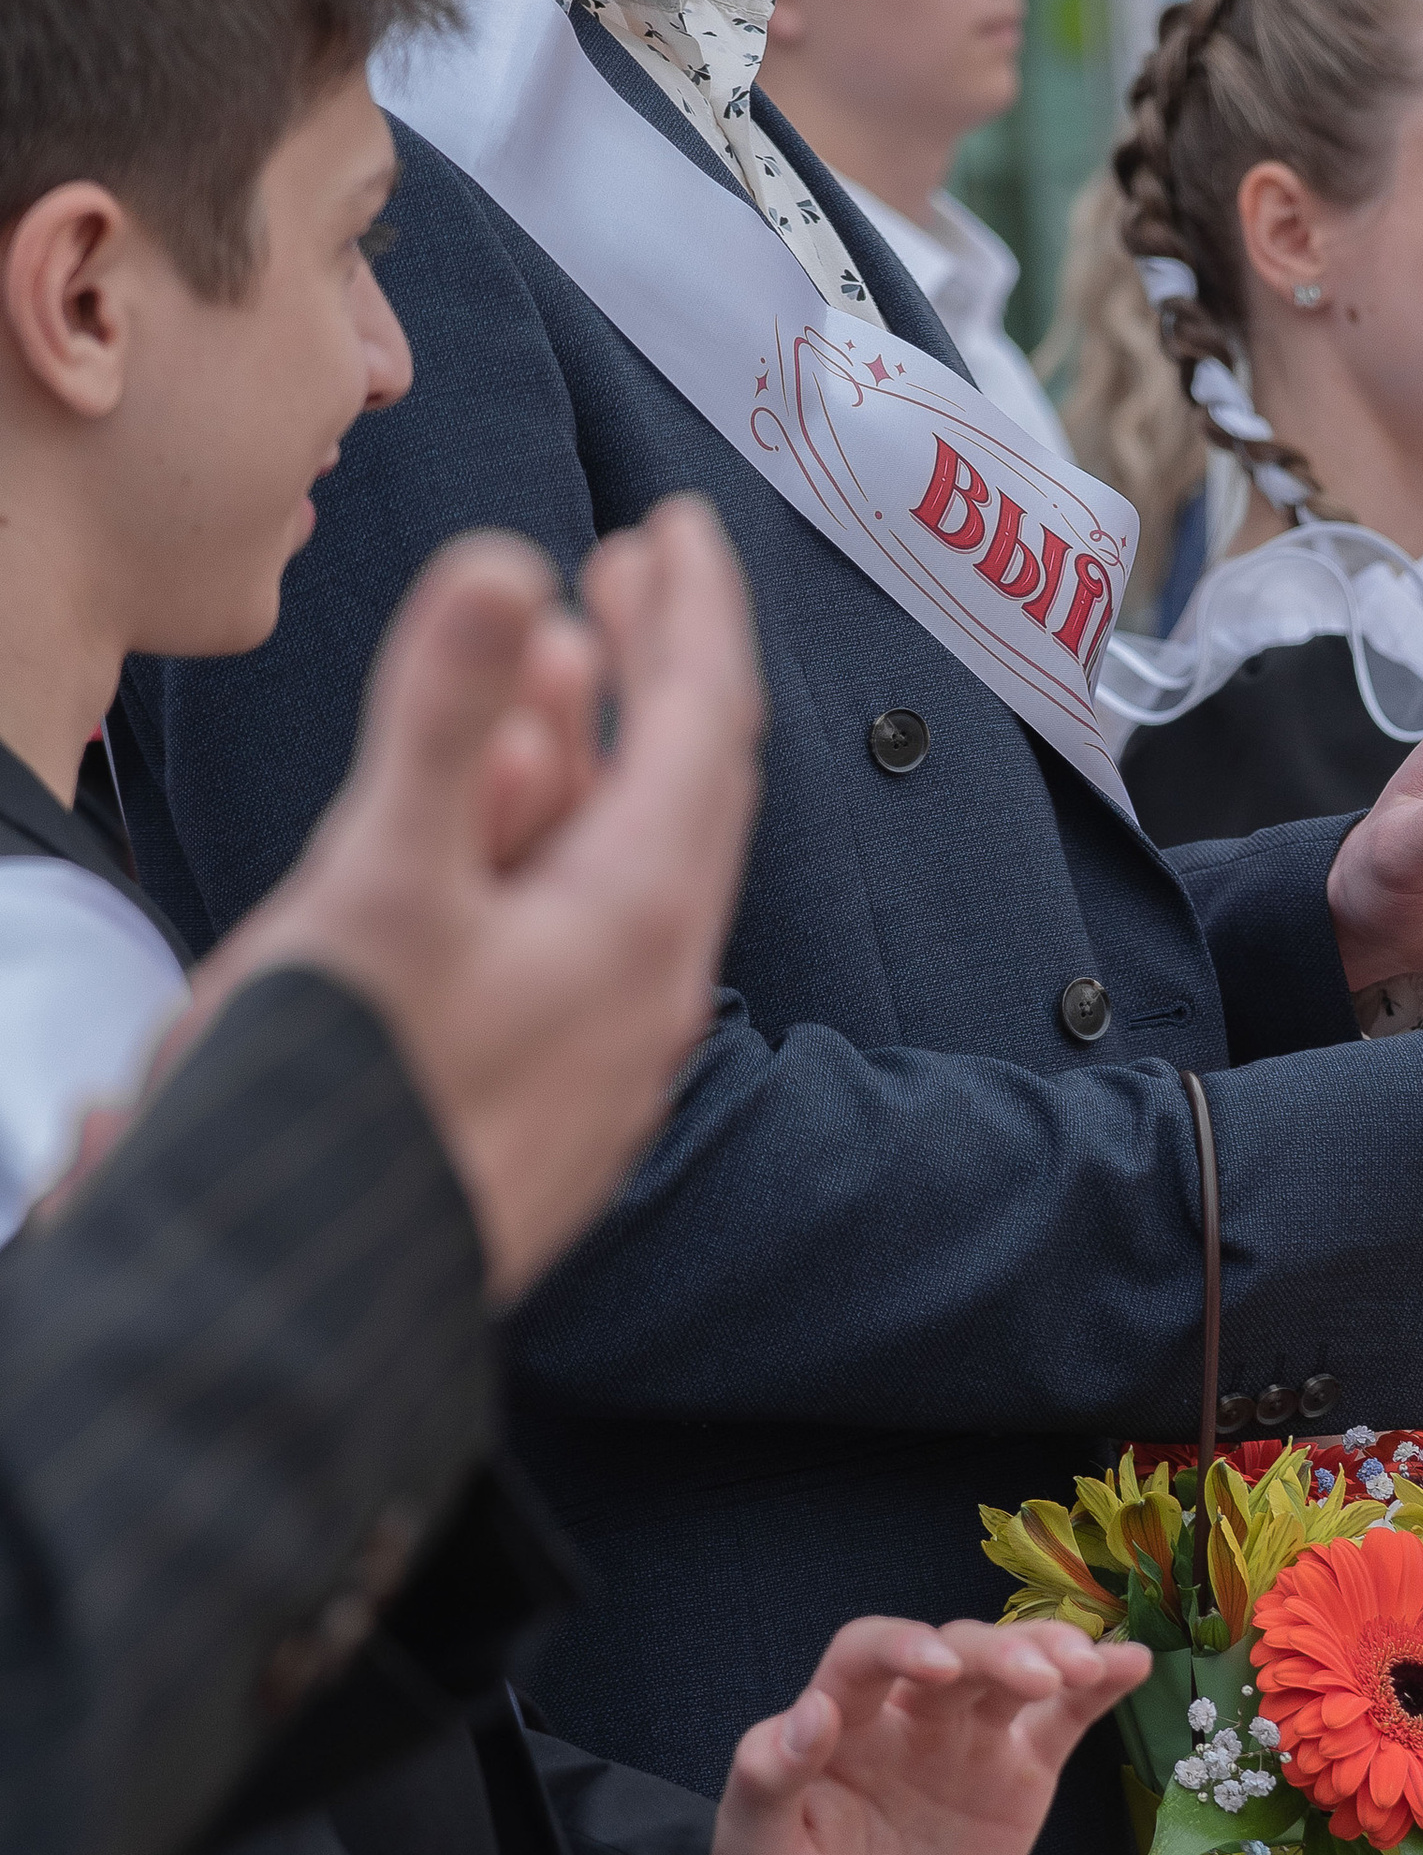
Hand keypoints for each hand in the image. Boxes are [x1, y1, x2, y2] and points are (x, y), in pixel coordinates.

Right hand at [164, 505, 765, 1303]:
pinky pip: (576, 941)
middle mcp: (642, 991)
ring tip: (559, 666)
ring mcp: (598, 1055)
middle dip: (657, 670)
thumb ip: (447, 721)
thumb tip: (510, 566)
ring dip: (595, 755)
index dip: (693, 613)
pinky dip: (550, 851)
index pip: (701, 727)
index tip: (679, 527)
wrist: (288, 1327)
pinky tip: (501, 838)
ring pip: (624, 866)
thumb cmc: (337, 1111)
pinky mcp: (541, 1101)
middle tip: (631, 576)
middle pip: (683, 791)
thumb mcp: (381, 884)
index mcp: (630, 923)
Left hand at [713, 1619, 1148, 1854]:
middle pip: (956, 1653)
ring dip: (1052, 1654)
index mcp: (840, 1724)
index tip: (934, 1667)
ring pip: (1014, 1673)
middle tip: (1036, 1677)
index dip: (902, 1646)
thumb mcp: (755, 1854)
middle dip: (997, 1653)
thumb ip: (767, 1779)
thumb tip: (807, 1713)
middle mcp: (907, 1718)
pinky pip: (1064, 1718)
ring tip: (1086, 1667)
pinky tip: (1132, 1664)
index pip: (866, 1653)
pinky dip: (1101, 1686)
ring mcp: (968, 1742)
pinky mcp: (1020, 1776)